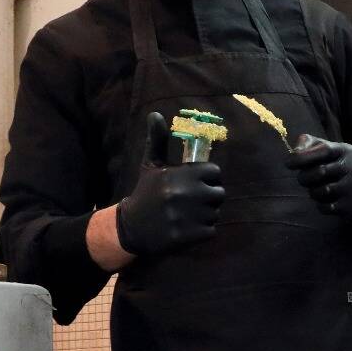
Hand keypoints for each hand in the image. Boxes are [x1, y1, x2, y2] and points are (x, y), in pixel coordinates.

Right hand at [114, 111, 224, 256]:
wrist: (131, 227)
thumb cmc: (146, 193)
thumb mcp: (150, 165)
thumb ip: (157, 140)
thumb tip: (155, 114)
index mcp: (178, 175)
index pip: (215, 172)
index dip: (208, 178)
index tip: (196, 184)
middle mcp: (183, 194)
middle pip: (219, 194)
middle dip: (209, 198)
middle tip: (192, 202)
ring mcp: (186, 217)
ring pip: (216, 213)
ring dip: (206, 216)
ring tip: (187, 215)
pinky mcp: (187, 236)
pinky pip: (211, 231)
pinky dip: (202, 232)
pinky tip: (187, 228)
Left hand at [288, 134, 351, 221]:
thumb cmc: (334, 165)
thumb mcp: (325, 150)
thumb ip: (308, 144)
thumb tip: (295, 152)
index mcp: (346, 150)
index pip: (324, 150)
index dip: (303, 156)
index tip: (288, 163)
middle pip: (321, 171)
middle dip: (305, 177)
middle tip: (303, 180)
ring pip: (323, 191)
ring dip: (313, 192)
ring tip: (317, 190)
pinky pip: (327, 207)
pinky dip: (321, 206)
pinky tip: (327, 201)